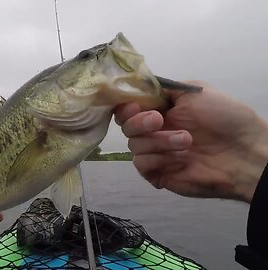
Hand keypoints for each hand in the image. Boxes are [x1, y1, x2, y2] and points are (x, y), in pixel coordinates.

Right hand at [115, 81, 267, 202]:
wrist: (244, 152)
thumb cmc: (225, 118)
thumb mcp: (194, 91)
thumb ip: (163, 88)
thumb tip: (140, 89)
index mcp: (161, 110)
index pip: (128, 108)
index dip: (126, 106)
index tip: (136, 105)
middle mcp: (154, 131)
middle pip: (126, 126)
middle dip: (139, 122)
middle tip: (159, 121)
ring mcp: (156, 153)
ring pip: (134, 145)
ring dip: (158, 141)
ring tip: (187, 142)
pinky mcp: (158, 173)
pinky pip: (141, 164)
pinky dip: (157, 159)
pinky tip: (180, 160)